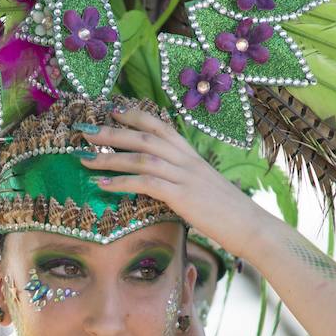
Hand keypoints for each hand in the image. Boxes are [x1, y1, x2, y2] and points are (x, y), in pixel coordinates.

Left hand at [76, 105, 276, 261]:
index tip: (112, 111)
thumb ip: (181, 178)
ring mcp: (184, 176)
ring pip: (140, 158)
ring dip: (109, 157)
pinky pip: (146, 183)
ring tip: (85, 158)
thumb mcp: (203, 186)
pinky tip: (103, 185)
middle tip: (85, 132)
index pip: (160, 126)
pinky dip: (121, 182)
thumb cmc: (226, 211)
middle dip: (111, 133)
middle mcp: (186, 160)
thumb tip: (159, 182)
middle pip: (143, 138)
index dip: (134, 116)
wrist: (250, 225)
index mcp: (191, 155)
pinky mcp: (182, 196)